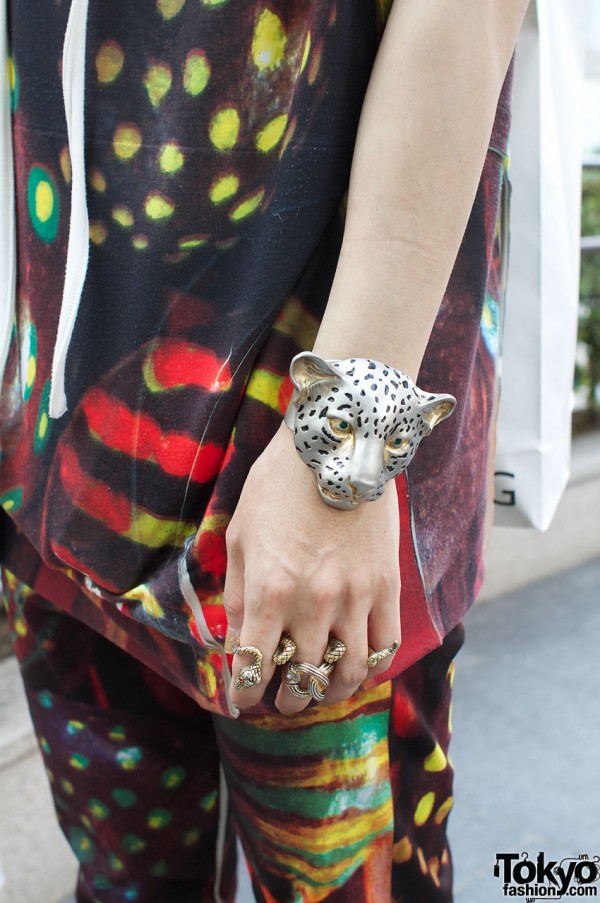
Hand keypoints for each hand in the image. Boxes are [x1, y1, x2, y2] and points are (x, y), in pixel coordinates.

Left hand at [224, 423, 400, 713]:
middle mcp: (314, 604)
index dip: (244, 694)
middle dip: (287, 699)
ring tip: (320, 693)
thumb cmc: (277, 485)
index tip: (242, 703)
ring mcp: (356, 598)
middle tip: (282, 702)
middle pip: (302, 677)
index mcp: (270, 592)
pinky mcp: (387, 586)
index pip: (254, 666)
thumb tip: (236, 642)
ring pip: (348, 672)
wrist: (337, 446)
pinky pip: (385, 645)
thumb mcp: (240, 535)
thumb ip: (238, 595)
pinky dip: (371, 668)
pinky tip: (357, 670)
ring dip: (331, 694)